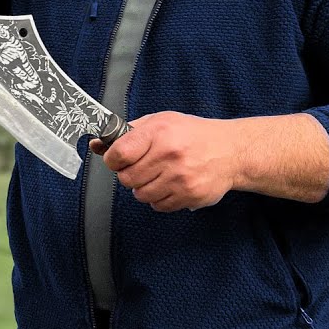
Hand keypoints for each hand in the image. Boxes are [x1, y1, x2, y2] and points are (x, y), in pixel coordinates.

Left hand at [89, 111, 241, 212]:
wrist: (231, 150)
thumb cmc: (191, 134)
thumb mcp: (159, 122)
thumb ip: (126, 133)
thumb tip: (97, 145)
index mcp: (159, 133)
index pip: (118, 154)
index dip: (113, 159)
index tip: (117, 159)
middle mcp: (170, 155)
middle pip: (127, 179)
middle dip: (129, 175)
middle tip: (142, 168)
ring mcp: (181, 178)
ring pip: (141, 195)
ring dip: (144, 188)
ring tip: (158, 176)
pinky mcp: (190, 195)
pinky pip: (159, 206)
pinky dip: (159, 199)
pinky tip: (170, 185)